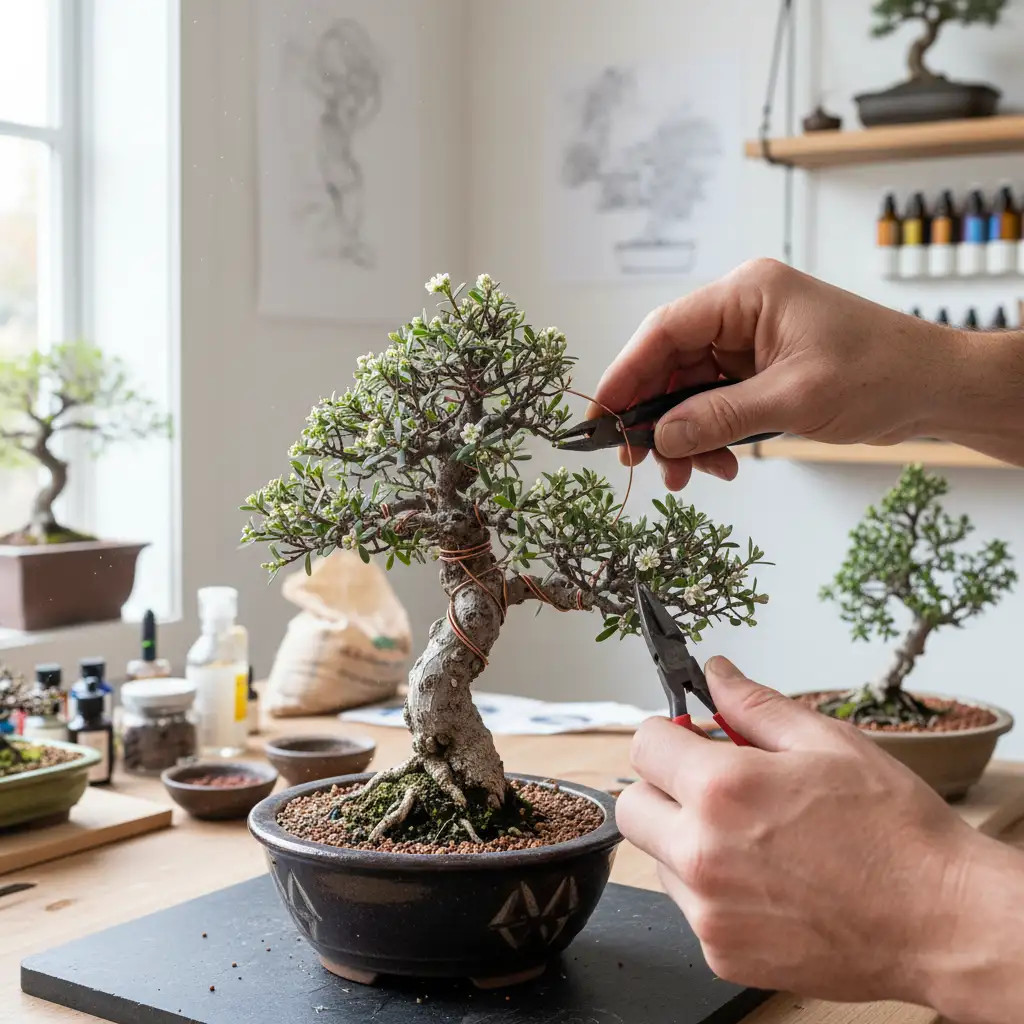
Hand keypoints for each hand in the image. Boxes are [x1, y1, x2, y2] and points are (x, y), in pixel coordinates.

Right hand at [590, 259, 963, 489]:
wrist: (937, 388)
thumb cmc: (883, 374)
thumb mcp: (794, 399)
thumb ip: (719, 417)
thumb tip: (660, 437)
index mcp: (746, 294)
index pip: (664, 330)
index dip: (625, 374)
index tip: (602, 416)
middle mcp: (742, 312)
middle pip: (670, 363)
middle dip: (655, 416)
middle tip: (640, 460)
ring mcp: (750, 342)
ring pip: (689, 389)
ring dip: (683, 435)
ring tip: (689, 476)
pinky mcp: (761, 370)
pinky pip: (715, 403)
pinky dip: (710, 436)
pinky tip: (718, 464)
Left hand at [616, 657, 987, 1007]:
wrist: (942, 923)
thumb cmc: (894, 832)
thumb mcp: (827, 743)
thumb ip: (755, 704)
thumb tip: (716, 672)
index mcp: (722, 789)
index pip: (644, 745)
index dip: (668, 734)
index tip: (691, 740)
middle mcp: (702, 852)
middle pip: (633, 805)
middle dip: (663, 787)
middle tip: (713, 788)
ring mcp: (708, 910)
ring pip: (659, 857)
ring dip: (685, 839)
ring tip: (753, 838)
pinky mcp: (722, 953)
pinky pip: (690, 907)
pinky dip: (712, 890)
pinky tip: (766, 882)